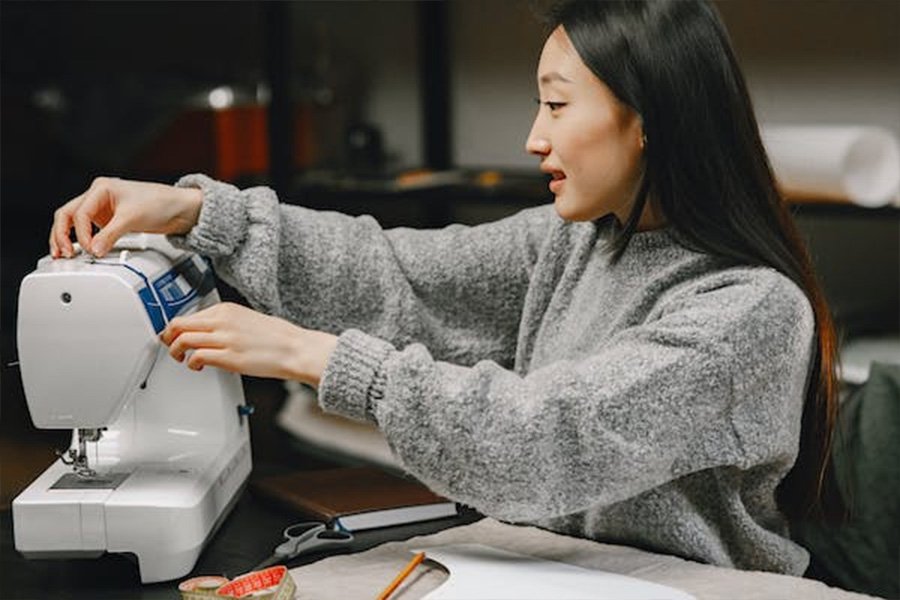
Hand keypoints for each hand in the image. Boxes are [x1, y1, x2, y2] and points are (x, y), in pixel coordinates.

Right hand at [50, 176, 202, 258]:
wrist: (179, 209)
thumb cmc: (160, 202)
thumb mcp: (132, 218)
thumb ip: (111, 235)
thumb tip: (95, 250)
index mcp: (101, 188)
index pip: (80, 213)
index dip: (82, 234)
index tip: (90, 249)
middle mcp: (98, 197)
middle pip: (68, 215)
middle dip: (61, 234)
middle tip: (63, 253)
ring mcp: (102, 209)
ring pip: (74, 222)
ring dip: (66, 237)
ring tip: (63, 253)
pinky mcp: (109, 221)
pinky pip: (88, 230)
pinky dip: (81, 240)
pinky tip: (79, 250)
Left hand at [160, 302, 337, 384]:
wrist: (295, 349)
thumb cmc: (277, 337)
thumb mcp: (246, 318)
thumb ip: (224, 322)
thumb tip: (205, 332)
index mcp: (226, 309)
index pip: (188, 315)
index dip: (175, 328)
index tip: (174, 336)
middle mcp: (222, 321)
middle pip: (178, 324)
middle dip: (168, 337)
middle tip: (170, 346)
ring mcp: (225, 339)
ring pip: (183, 340)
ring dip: (175, 351)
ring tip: (181, 358)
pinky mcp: (229, 357)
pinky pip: (197, 357)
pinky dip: (191, 363)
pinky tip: (197, 366)